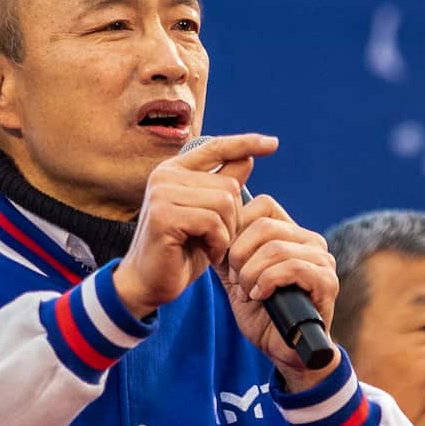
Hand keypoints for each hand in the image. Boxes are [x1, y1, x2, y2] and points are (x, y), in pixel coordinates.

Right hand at [112, 133, 277, 317]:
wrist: (150, 283)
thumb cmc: (183, 250)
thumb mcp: (210, 215)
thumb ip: (224, 186)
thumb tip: (249, 158)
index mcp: (175, 170)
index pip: (216, 147)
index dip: (246, 142)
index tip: (274, 143)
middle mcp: (165, 175)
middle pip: (229, 185)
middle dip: (234, 217)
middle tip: (217, 239)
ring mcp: (162, 193)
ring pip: (224, 203)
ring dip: (227, 232)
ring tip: (211, 246)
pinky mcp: (164, 215)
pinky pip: (212, 221)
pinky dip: (218, 242)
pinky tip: (208, 254)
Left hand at [218, 194, 339, 391]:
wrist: (282, 349)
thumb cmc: (262, 313)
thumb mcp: (235, 275)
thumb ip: (226, 249)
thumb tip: (209, 222)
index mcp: (292, 233)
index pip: (263, 204)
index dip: (237, 227)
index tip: (228, 259)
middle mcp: (311, 241)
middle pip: (264, 225)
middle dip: (240, 254)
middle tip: (235, 280)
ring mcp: (322, 260)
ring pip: (275, 248)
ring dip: (251, 274)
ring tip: (248, 293)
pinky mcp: (327, 281)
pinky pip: (292, 267)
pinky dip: (267, 282)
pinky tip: (260, 297)